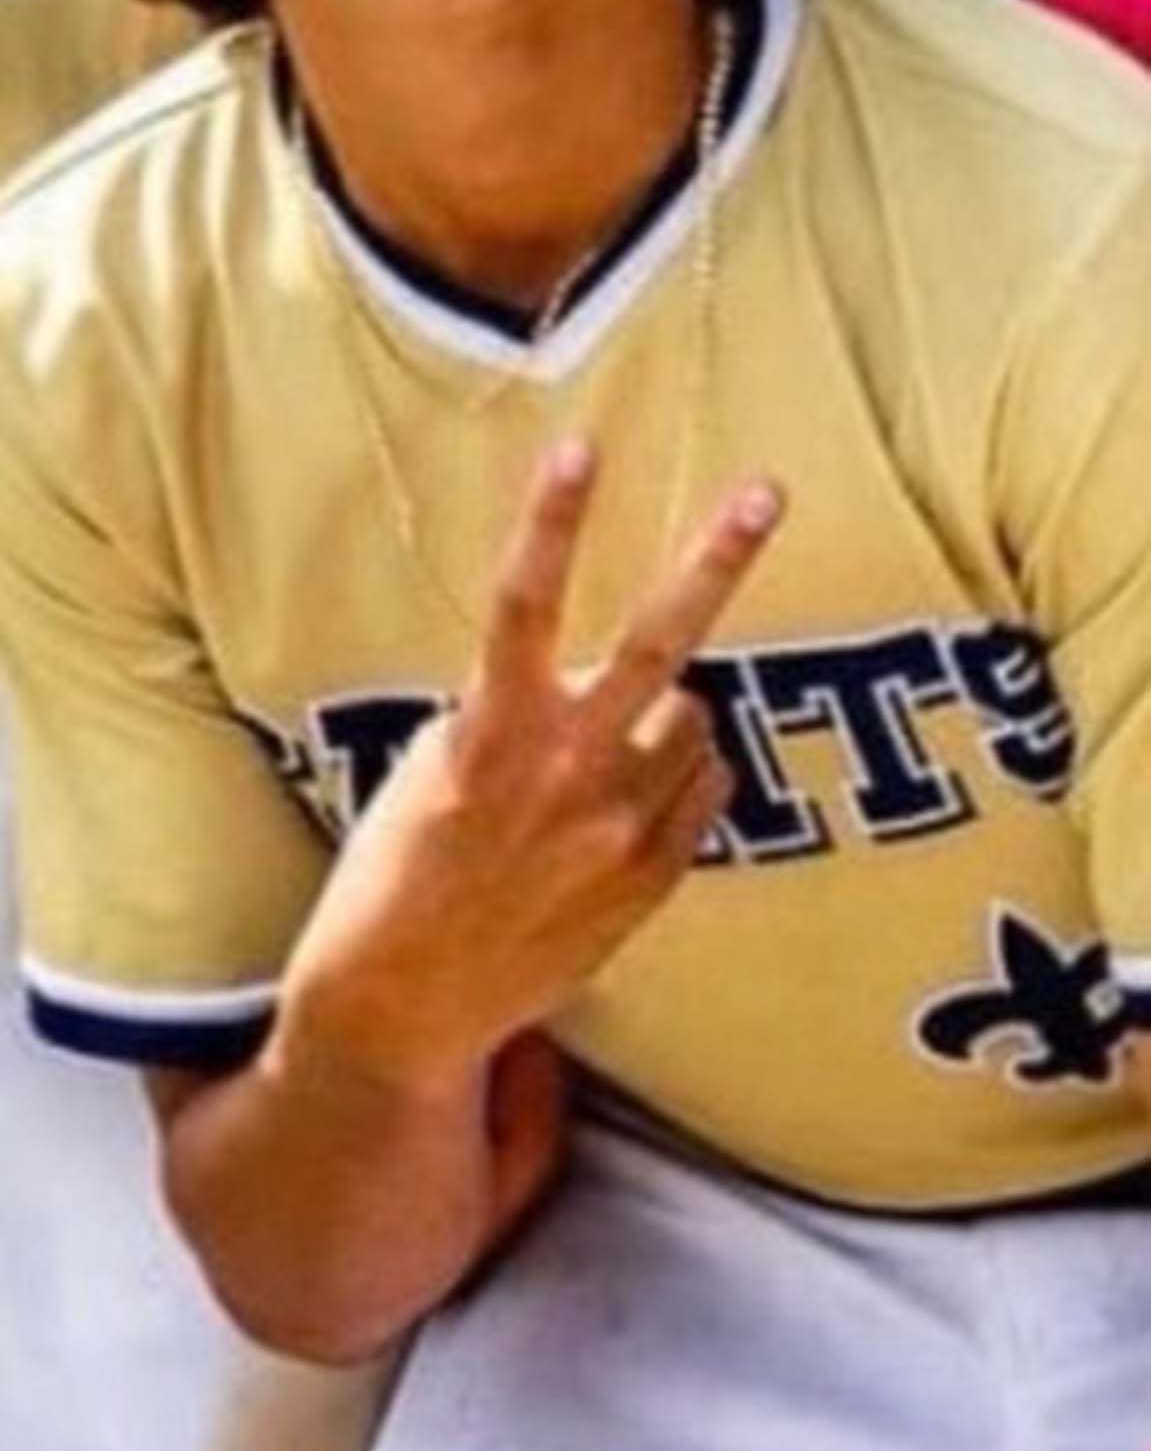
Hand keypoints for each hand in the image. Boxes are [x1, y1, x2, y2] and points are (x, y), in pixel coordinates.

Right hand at [281, 440, 780, 1083]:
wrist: (403, 1005)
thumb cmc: (398, 870)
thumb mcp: (431, 767)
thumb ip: (510, 712)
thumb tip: (589, 676)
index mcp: (491, 732)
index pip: (523, 602)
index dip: (551, 520)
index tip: (580, 445)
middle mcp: (566, 771)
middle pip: (660, 642)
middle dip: (716, 558)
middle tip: (767, 490)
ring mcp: (619, 828)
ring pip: (694, 720)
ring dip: (670, 714)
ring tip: (613, 751)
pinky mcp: (651, 881)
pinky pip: (705, 790)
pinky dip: (683, 776)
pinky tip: (634, 801)